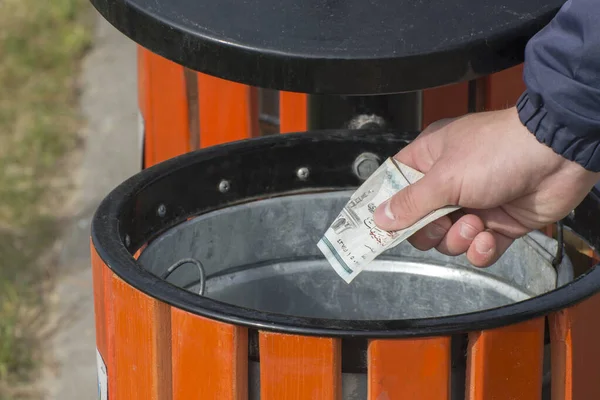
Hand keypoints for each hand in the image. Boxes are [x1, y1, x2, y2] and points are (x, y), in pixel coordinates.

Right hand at [373, 107, 599, 266]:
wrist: (557, 156)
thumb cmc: (499, 150)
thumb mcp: (445, 177)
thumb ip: (411, 202)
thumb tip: (381, 217)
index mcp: (431, 159)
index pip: (397, 186)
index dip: (387, 207)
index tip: (378, 227)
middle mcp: (450, 182)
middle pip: (421, 222)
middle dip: (431, 230)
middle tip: (442, 222)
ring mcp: (475, 203)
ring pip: (449, 239)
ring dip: (460, 237)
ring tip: (476, 222)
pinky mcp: (499, 223)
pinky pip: (478, 249)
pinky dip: (481, 249)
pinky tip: (489, 236)